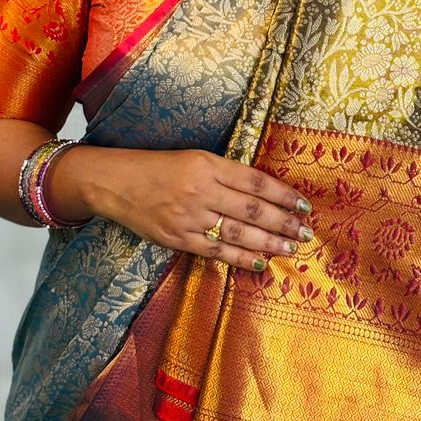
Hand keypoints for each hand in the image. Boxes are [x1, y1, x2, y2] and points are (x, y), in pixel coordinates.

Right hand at [59, 145, 312, 271]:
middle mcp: (200, 190)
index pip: (256, 182)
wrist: (114, 183)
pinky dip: (241, 259)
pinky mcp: (177, 239)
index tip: (304, 205)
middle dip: (284, 223)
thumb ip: (227, 173)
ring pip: (239, 233)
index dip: (284, 195)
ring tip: (291, 248)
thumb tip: (265, 193)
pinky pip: (216, 251)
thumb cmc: (158, 167)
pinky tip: (260, 262)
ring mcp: (189, 217)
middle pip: (253, 209)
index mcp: (207, 164)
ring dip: (269, 243)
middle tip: (305, 232)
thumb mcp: (194, 158)